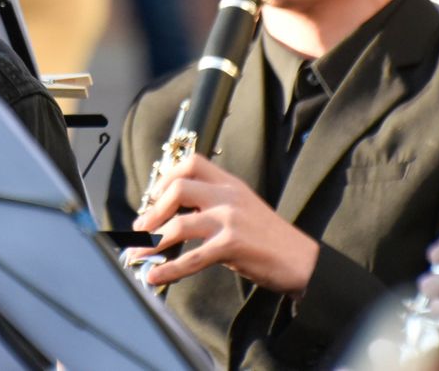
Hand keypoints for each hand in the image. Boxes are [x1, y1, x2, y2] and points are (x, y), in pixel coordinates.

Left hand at [127, 154, 317, 292]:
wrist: (302, 260)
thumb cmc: (270, 237)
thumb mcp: (243, 207)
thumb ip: (214, 203)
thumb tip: (175, 215)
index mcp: (230, 183)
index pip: (192, 163)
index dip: (166, 177)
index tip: (153, 197)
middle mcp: (228, 196)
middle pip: (178, 189)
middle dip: (152, 211)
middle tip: (140, 229)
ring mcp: (230, 220)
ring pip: (179, 225)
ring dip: (151, 243)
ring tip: (136, 255)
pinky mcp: (232, 246)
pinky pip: (192, 258)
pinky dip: (168, 270)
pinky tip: (154, 277)